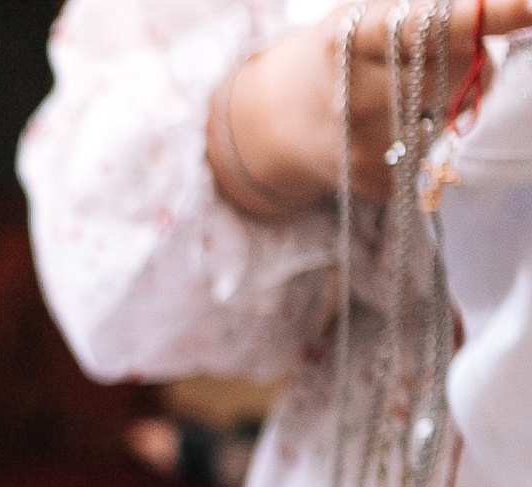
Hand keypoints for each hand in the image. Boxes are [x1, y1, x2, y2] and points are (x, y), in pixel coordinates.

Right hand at [216, 0, 531, 216]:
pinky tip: (392, 130)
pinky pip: (436, 148)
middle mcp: (355, 95)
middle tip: (449, 51)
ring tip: (409, 94)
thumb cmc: (335, 57)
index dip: (483, 16)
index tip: (528, 7)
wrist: (270, 126)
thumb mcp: (358, 17)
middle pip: (458, 68)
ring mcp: (365, 144)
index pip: (428, 25)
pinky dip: (429, 133)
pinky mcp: (376, 180)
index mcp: (347, 41)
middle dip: (471, 54)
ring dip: (452, 97)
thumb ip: (418, 12)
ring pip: (455, 111)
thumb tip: (486, 14)